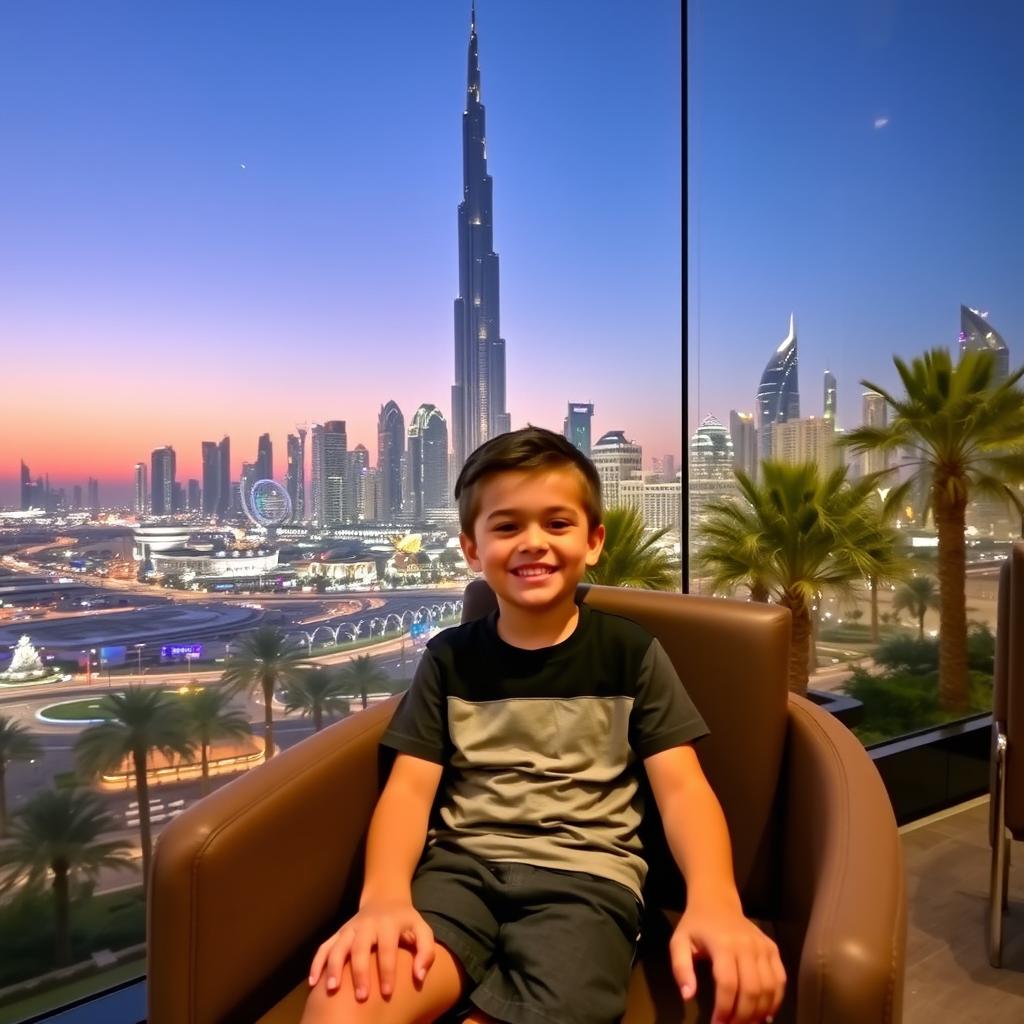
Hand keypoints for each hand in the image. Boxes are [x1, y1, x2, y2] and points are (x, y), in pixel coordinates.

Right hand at [308, 901, 435, 999]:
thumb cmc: (405, 922)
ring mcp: (350, 928)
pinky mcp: (339, 932)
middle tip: (361, 996)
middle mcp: (367, 924)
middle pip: (360, 948)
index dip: (387, 971)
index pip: (387, 948)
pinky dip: (317, 963)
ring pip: (338, 946)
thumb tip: (420, 976)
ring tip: (332, 990)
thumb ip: (426, 951)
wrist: (385, 899)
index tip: (387, 993)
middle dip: (360, 972)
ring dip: (334, 967)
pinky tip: (313, 982)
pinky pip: (324, 946)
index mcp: (388, 924)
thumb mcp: (422, 929)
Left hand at [670, 901, 784, 1023]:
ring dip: (761, 1012)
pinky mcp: (773, 949)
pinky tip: (765, 1014)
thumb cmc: (696, 925)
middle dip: (743, 1016)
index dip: (724, 1009)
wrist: (717, 901)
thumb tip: (688, 996)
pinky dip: (776, 1000)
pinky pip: (780, 979)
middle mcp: (747, 945)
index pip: (728, 984)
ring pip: (769, 988)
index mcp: (723, 944)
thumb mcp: (679, 942)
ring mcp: (763, 947)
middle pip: (752, 989)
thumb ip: (681, 969)